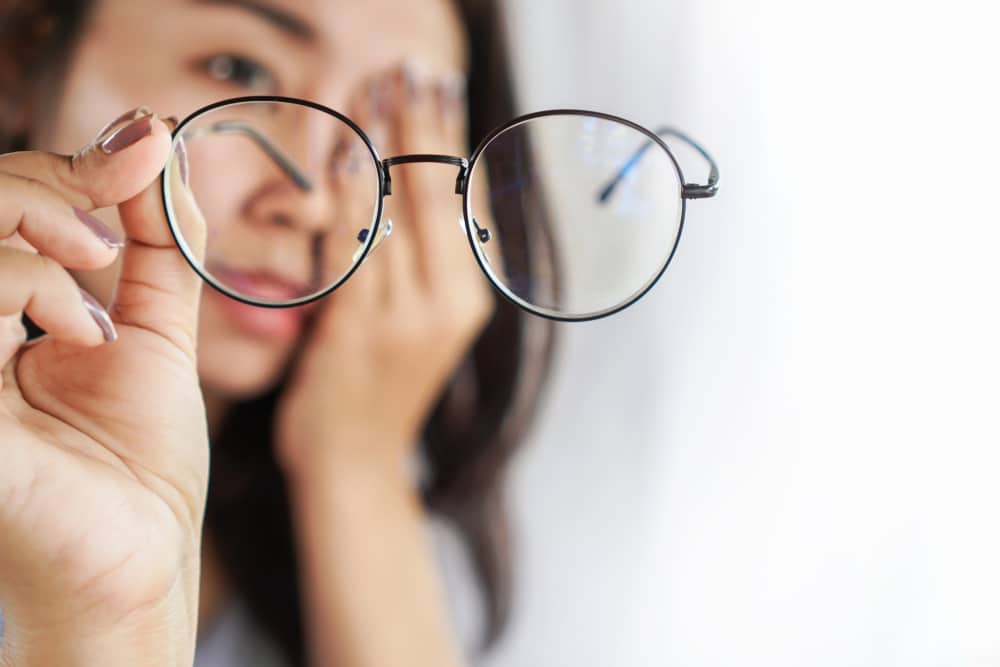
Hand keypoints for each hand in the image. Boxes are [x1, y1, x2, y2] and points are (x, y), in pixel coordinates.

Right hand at [0, 109, 207, 665]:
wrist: (138, 552)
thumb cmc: (138, 459)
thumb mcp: (158, 330)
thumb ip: (158, 243)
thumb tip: (155, 146)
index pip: (1, 203)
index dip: (66, 165)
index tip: (145, 142)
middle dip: (43, 184)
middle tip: (109, 223)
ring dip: (37, 236)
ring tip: (97, 288)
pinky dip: (22, 287)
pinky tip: (79, 336)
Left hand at [276, 65, 493, 477]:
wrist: (354, 468)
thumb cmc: (378, 388)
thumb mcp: (418, 323)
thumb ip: (422, 261)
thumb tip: (424, 189)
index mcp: (470, 297)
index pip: (467, 200)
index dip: (452, 138)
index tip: (439, 86)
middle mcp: (450, 303)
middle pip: (440, 194)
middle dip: (424, 123)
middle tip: (411, 68)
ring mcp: (407, 319)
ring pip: (401, 212)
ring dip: (386, 142)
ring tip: (377, 86)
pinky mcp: (360, 333)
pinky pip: (358, 249)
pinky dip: (354, 197)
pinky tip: (348, 153)